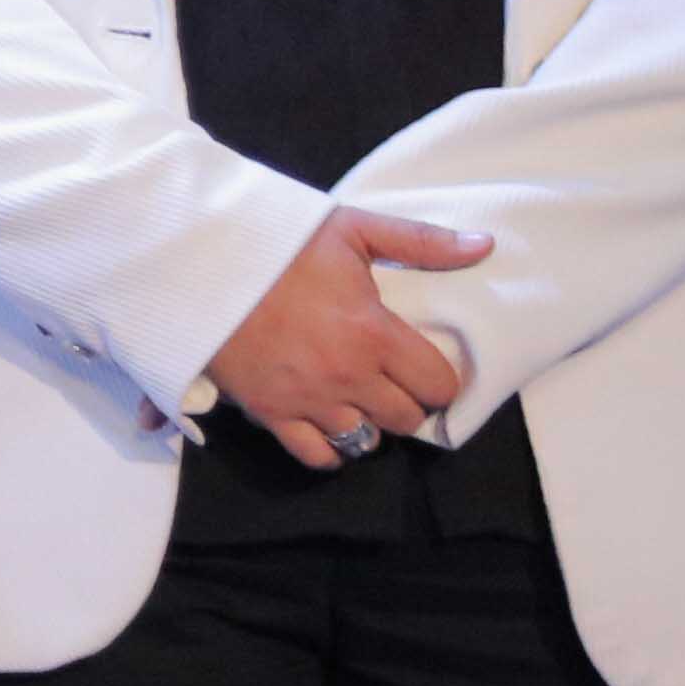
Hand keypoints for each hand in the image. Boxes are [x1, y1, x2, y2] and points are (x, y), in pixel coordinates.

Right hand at [203, 203, 488, 470]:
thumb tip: (486, 245)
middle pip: (405, 419)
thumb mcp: (352, 230)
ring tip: (356, 400)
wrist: (198, 263)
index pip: (439, 385)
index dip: (439, 380)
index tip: (424, 367)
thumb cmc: (278, 245)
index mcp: (375, 334)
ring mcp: (308, 399)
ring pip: (365, 441)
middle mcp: (349, 376)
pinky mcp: (270, 412)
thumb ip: (421, 241)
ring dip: (368, 423)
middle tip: (389, 380)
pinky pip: (316, 455)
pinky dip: (328, 448)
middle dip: (406, 402)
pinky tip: (326, 424)